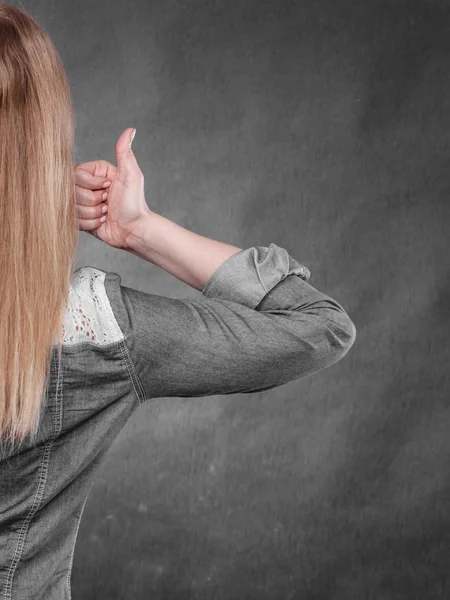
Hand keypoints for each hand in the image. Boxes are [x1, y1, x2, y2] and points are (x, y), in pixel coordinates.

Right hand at [74, 127, 152, 249]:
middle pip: (72, 191)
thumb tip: (131, 130)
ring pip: (72, 206)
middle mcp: (88, 187)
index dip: (91, 184)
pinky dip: (89, 223)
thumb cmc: (134, 203)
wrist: (134, 230)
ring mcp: (83, 203)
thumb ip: (125, 152)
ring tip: (105, 213)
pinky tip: (101, 222)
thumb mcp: (131, 175)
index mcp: (97, 173)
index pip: (76, 174)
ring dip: (92, 213)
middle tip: (107, 202)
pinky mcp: (81, 219)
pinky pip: (74, 220)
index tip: (108, 187)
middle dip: (92, 200)